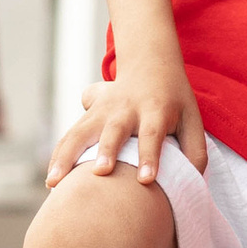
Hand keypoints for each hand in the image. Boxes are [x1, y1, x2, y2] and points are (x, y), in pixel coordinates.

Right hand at [46, 58, 206, 188]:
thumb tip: (192, 183)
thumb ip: (195, 149)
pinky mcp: (88, 115)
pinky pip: (69, 136)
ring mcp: (103, 111)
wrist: (151, 63)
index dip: (150, 156)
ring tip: (56, 183)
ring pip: (81, 132)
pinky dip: (58, 156)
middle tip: (101, 172)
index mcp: (156, 110)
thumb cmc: (175, 101)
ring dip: (67, 156)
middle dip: (106, 150)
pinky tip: (51, 181)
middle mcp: (126, 109)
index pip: (153, 134)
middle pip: (114, 130)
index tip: (146, 180)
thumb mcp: (192, 118)